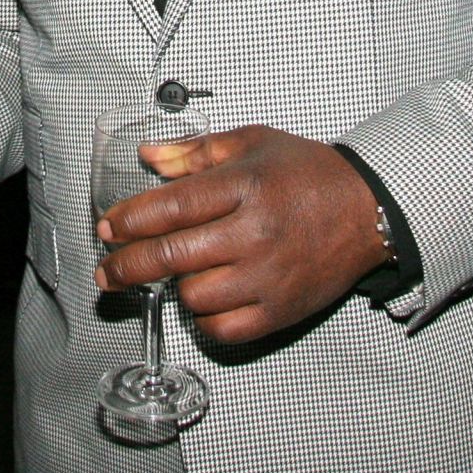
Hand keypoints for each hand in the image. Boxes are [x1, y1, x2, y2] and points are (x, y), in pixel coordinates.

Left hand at [94, 126, 391, 344]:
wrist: (367, 209)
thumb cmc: (307, 173)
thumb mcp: (251, 143)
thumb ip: (195, 151)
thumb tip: (148, 157)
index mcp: (245, 186)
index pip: (172, 206)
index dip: (131, 220)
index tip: (106, 227)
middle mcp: (255, 233)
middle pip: (174, 256)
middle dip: (127, 266)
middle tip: (105, 271)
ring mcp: (269, 276)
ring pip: (195, 295)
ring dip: (174, 286)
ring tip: (174, 273)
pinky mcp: (282, 310)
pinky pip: (225, 328)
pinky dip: (204, 319)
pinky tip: (202, 300)